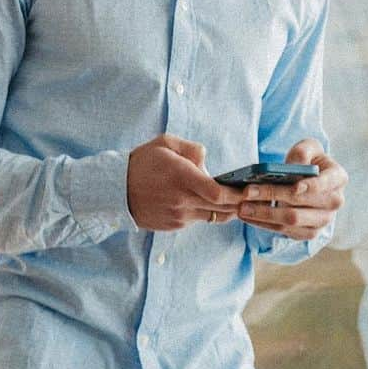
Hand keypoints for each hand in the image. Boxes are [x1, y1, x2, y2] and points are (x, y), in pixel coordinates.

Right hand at [127, 133, 242, 230]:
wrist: (116, 190)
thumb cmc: (142, 162)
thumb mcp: (165, 143)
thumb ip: (192, 149)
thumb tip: (207, 163)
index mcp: (181, 176)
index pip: (217, 192)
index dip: (236, 194)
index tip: (248, 188)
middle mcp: (182, 199)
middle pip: (221, 208)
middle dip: (239, 203)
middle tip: (251, 197)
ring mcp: (178, 215)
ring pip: (212, 216)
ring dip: (225, 209)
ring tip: (233, 200)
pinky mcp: (174, 225)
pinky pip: (197, 220)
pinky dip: (205, 212)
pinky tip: (205, 202)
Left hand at [236, 138, 346, 240]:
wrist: (310, 179)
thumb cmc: (308, 160)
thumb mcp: (308, 148)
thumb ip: (303, 151)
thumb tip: (294, 165)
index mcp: (338, 178)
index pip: (326, 184)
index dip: (312, 186)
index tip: (294, 187)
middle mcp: (334, 202)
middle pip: (301, 204)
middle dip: (272, 197)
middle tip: (247, 192)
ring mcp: (322, 221)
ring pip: (291, 221)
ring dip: (263, 215)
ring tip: (241, 207)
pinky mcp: (308, 232)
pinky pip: (284, 231)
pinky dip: (264, 224)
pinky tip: (247, 215)